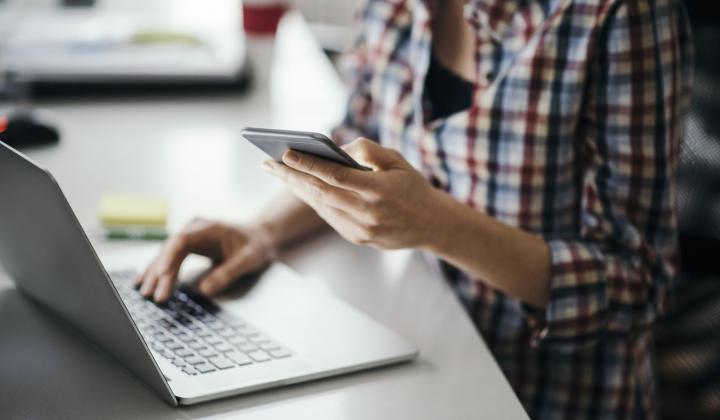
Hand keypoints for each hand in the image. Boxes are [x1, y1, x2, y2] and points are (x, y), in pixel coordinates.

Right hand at [134, 218, 275, 302]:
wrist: (260, 235)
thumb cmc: (256, 245)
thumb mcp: (248, 260)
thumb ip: (227, 273)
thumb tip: (204, 290)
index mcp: (208, 229)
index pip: (181, 241)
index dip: (169, 258)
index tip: (162, 276)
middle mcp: (194, 229)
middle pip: (170, 249)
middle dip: (160, 272)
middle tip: (153, 295)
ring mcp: (189, 235)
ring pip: (166, 254)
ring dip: (155, 273)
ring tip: (145, 293)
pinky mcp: (188, 245)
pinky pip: (169, 257)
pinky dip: (158, 270)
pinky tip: (143, 281)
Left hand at [262, 138, 443, 249]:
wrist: (432, 225)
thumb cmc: (412, 186)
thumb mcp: (398, 160)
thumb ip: (369, 150)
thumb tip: (339, 148)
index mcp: (379, 190)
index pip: (336, 176)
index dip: (309, 165)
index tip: (286, 153)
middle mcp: (368, 213)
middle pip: (320, 193)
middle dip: (291, 177)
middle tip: (267, 163)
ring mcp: (361, 230)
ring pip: (321, 206)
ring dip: (297, 189)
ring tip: (278, 172)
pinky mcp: (357, 239)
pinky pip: (329, 216)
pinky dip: (313, 200)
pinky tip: (300, 187)